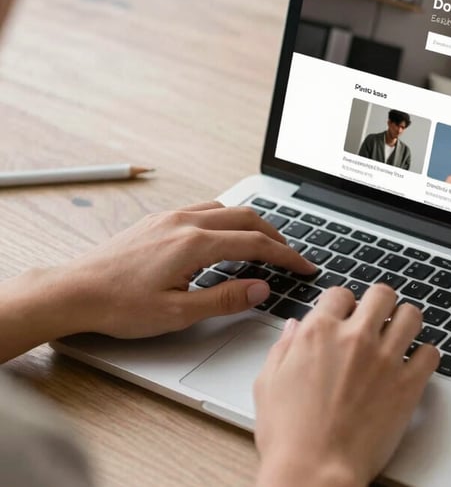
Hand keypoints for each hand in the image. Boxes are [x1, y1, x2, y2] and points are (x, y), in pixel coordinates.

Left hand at [46, 200, 315, 338]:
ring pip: (227, 209)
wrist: (74, 290)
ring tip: (264, 245)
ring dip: (252, 224)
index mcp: (195, 243)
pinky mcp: (159, 219)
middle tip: (291, 256)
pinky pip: (206, 209)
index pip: (256, 244)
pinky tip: (225, 237)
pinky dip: (228, 220)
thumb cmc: (119, 305)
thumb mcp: (178, 313)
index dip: (287, 256)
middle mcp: (186, 222)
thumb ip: (225, 298)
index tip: (305, 266)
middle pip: (248, 218)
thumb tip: (261, 288)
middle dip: (276, 236)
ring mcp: (172, 216)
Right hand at [253, 284, 439, 486]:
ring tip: (399, 335)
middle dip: (379, 302)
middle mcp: (355, 338)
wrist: (315, 472)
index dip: (343, 303)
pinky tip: (414, 365)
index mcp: (319, 332)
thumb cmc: (289, 436)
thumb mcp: (268, 384)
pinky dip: (425, 356)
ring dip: (405, 322)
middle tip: (376, 318)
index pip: (341, 293)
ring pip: (411, 315)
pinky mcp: (408, 385)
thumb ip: (283, 348)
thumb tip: (294, 328)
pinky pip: (431, 354)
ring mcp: (385, 359)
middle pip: (382, 293)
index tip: (345, 314)